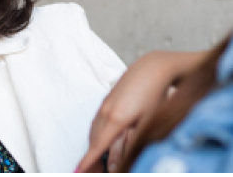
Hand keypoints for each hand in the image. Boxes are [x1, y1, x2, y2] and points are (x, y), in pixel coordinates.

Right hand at [76, 50, 205, 172]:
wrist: (154, 68)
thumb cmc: (156, 95)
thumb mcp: (148, 124)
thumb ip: (131, 145)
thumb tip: (118, 163)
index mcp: (115, 119)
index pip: (97, 147)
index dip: (87, 162)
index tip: (77, 172)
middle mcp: (106, 111)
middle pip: (93, 140)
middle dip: (90, 157)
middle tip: (90, 171)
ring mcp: (106, 103)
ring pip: (95, 129)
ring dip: (94, 145)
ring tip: (97, 160)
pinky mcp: (109, 98)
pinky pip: (98, 119)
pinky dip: (97, 132)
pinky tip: (103, 138)